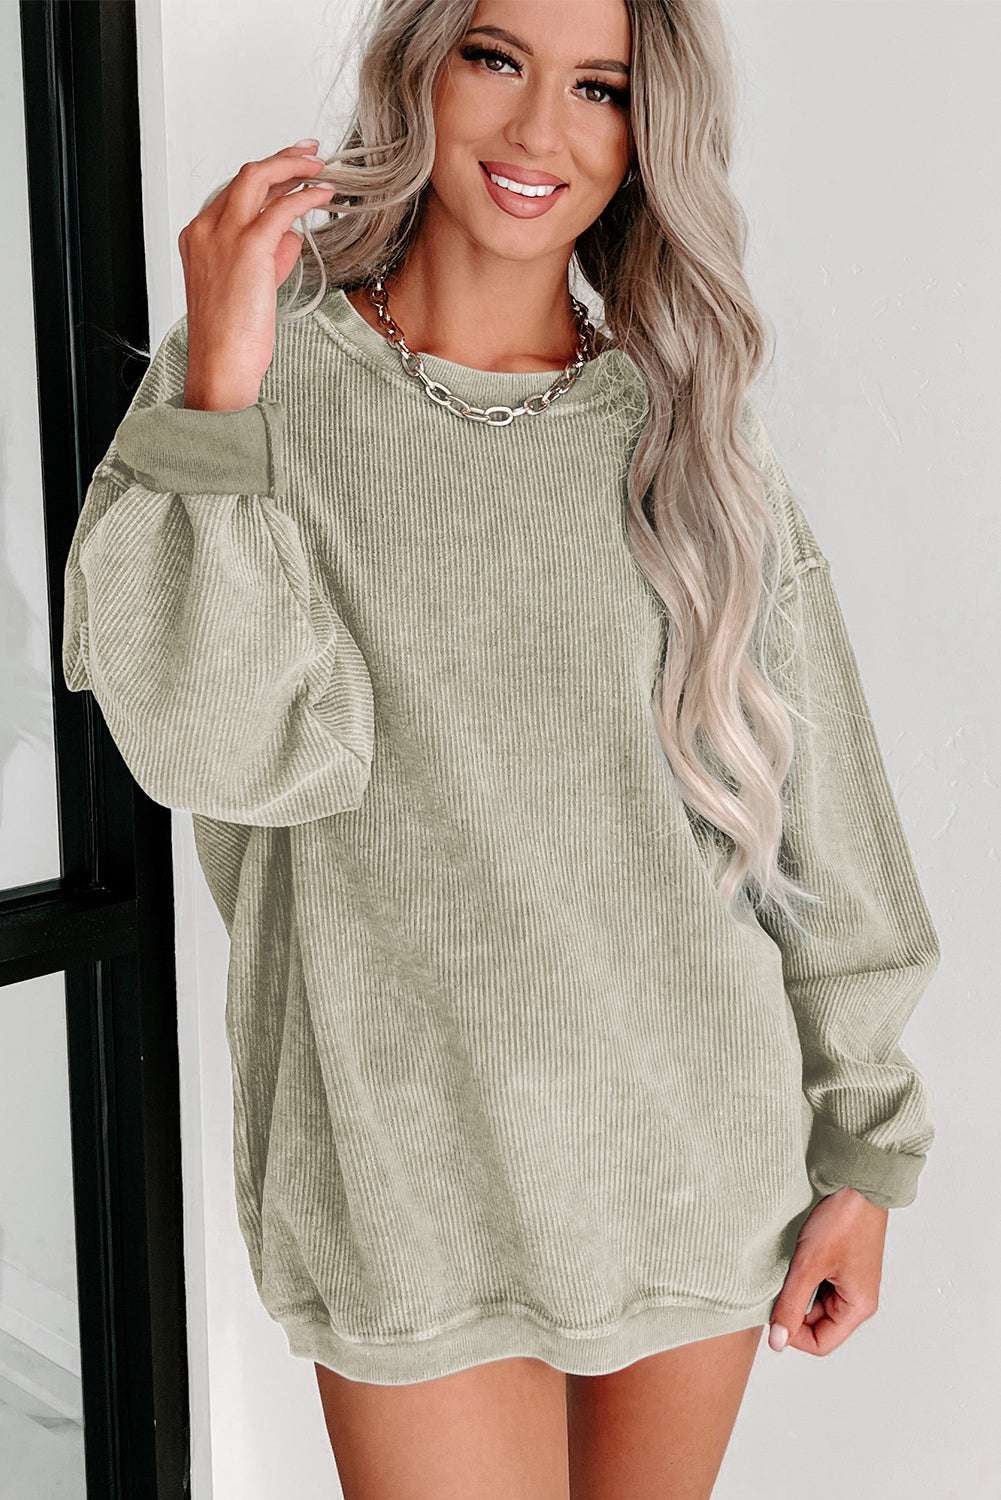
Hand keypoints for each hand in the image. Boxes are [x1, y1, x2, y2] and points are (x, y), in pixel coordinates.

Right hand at [178, 139, 335, 409]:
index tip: (289, 171)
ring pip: (259, 179)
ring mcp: (223, 234)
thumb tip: (292, 236)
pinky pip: (282, 208)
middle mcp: (206, 229)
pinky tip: (324, 194)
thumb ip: (268, 257)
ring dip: (294, 166)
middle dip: (281, 158)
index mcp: (198, 238)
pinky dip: (305, 195)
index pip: (234, 194)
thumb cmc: (232, 338)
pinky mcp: (249, 247)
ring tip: (321, 166)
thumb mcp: (250, 288)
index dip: (266, 180)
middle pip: (245, 176)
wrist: (221, 364)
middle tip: (308, 152)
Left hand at [767, 1186, 888, 1355]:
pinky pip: (818, 1282)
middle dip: (794, 1310)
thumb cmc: (844, 1220)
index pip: (821, 1343)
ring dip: (797, 1290)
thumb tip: (777, 1342)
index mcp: (858, 1306)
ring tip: (787, 1268)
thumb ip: (791, 1304)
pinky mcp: (841, 1263)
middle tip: (774, 1287)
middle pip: (817, 1324)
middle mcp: (857, 1297)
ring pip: (815, 1302)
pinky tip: (794, 1258)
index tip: (772, 1315)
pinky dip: (803, 1275)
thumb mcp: (810, 1265)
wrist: (856, 1181)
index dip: (793, 1335)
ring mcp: (849, 1280)